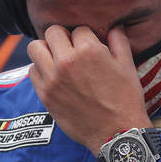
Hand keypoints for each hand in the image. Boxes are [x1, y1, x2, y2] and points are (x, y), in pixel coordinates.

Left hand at [27, 25, 150, 153]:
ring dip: (46, 50)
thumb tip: (115, 26)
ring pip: (35, 48)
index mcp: (89, 50)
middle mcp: (67, 61)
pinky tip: (53, 75)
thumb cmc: (125, 100)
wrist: (116, 134)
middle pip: (52, 32)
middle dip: (63, 37)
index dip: (86, 37)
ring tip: (57, 58)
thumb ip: (119, 41)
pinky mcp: (45, 95)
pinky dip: (40, 70)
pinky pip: (32, 71)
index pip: (78, 29)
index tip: (90, 47)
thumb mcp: (128, 67)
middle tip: (71, 48)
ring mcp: (52, 78)